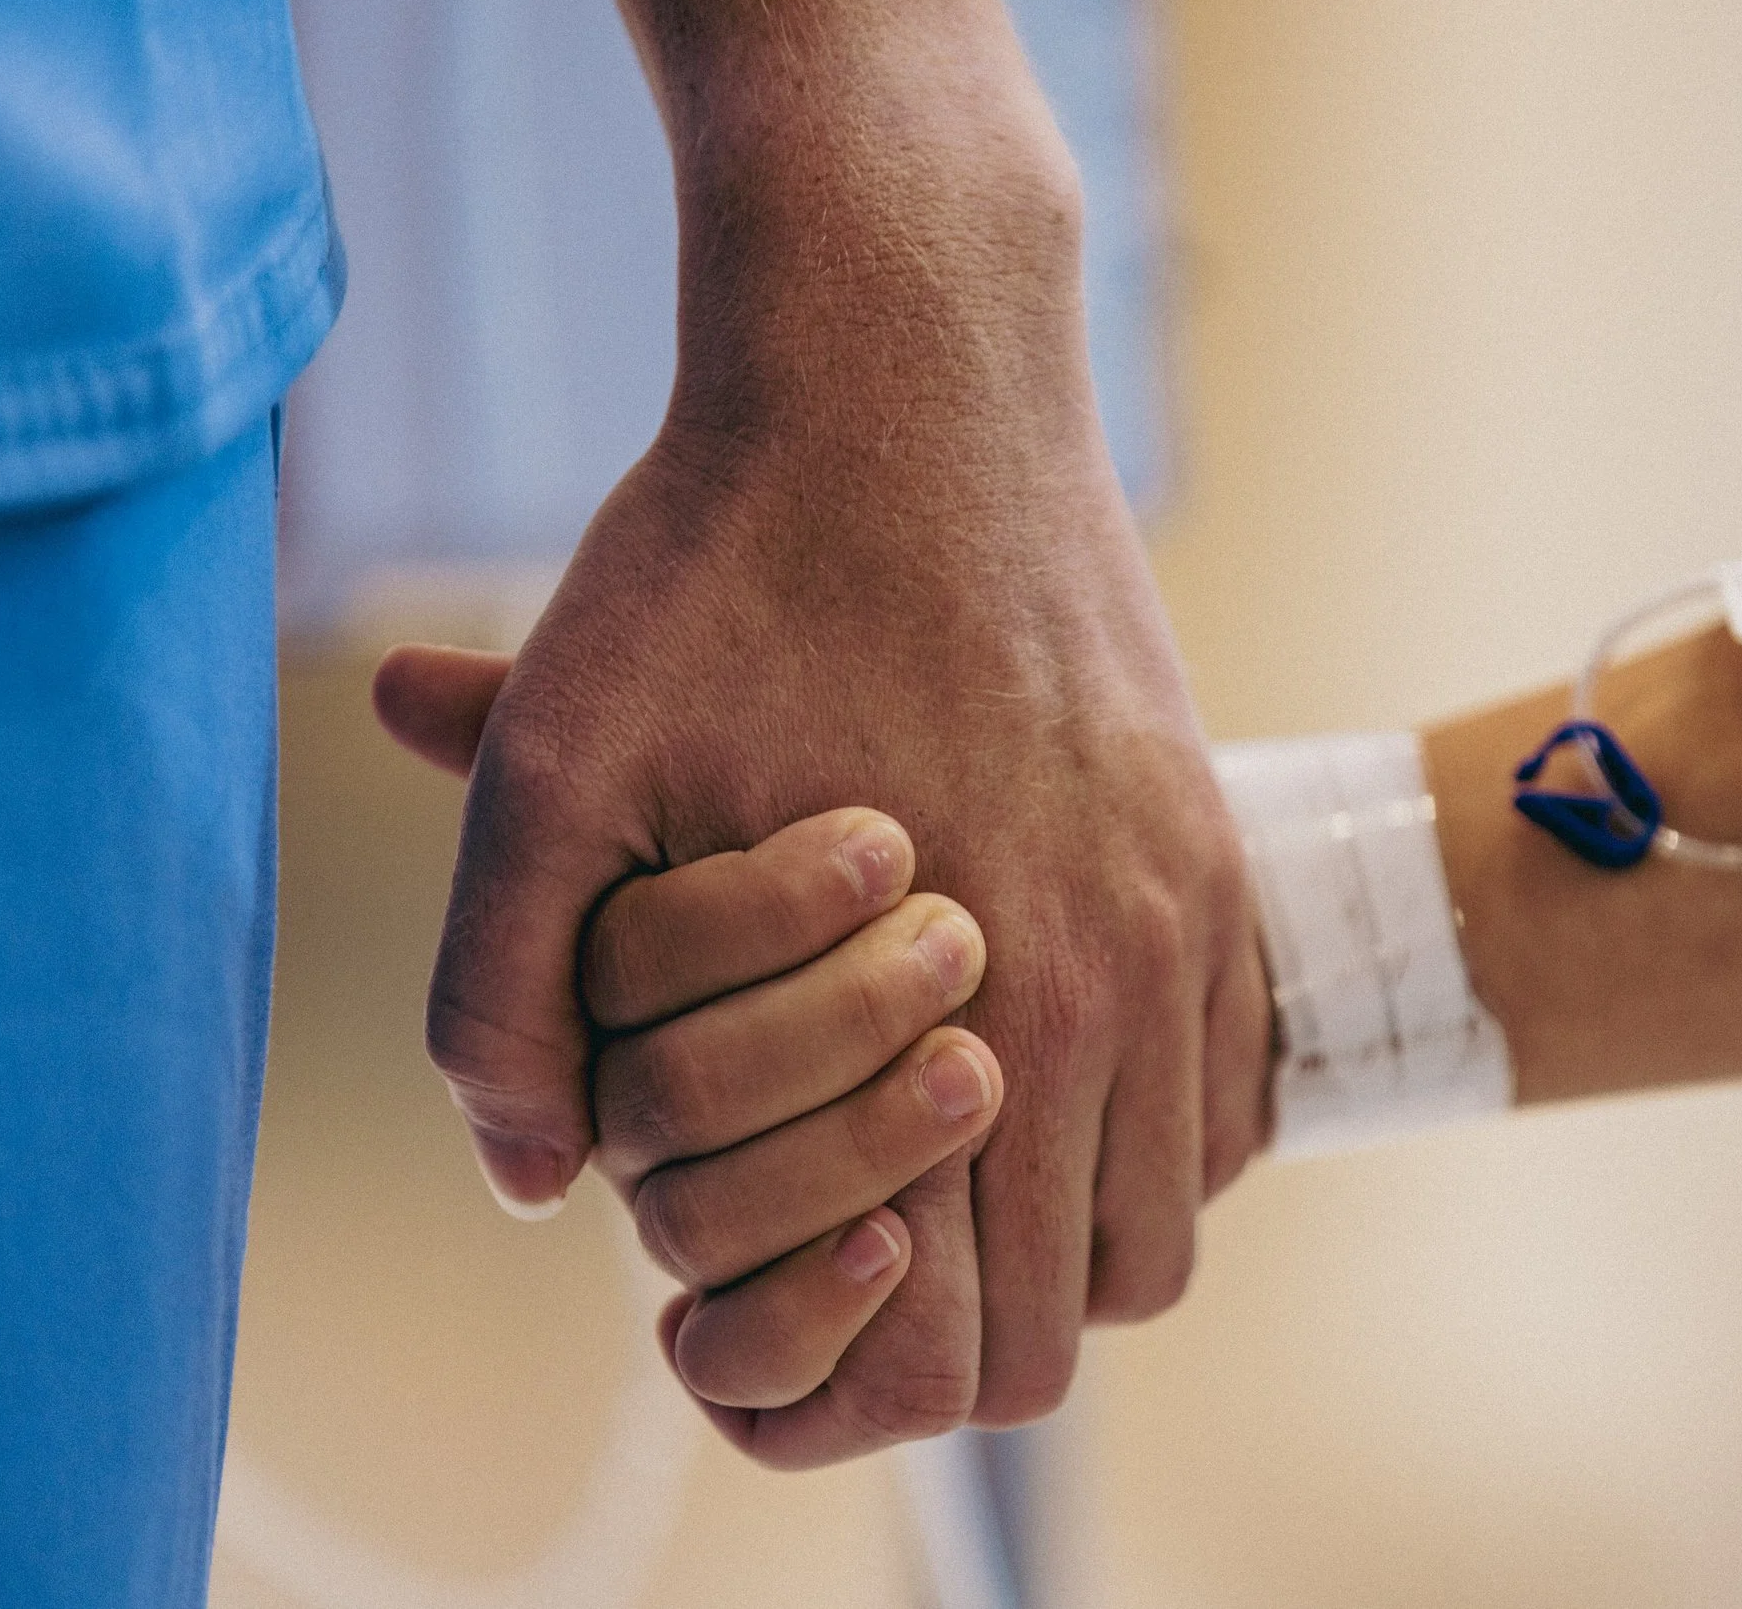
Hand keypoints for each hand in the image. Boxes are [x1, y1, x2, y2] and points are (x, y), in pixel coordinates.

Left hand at [375, 91, 1271, 1461]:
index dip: (872, 1370)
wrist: (912, 371)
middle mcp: (1117, 980)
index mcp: (968, 999)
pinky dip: (1146, 1134)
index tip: (793, 1303)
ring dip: (1064, 1237)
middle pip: (1085, 1311)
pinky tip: (1032, 1064)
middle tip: (856, 1253)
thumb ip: (509, 992)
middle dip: (967, 1329)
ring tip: (942, 1168)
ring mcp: (1187, 914)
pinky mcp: (1214, 851)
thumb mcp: (559, 763)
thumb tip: (537, 1183)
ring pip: (1175, 1219)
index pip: (970, 1338)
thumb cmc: (724, 563)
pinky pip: (1232, 1094)